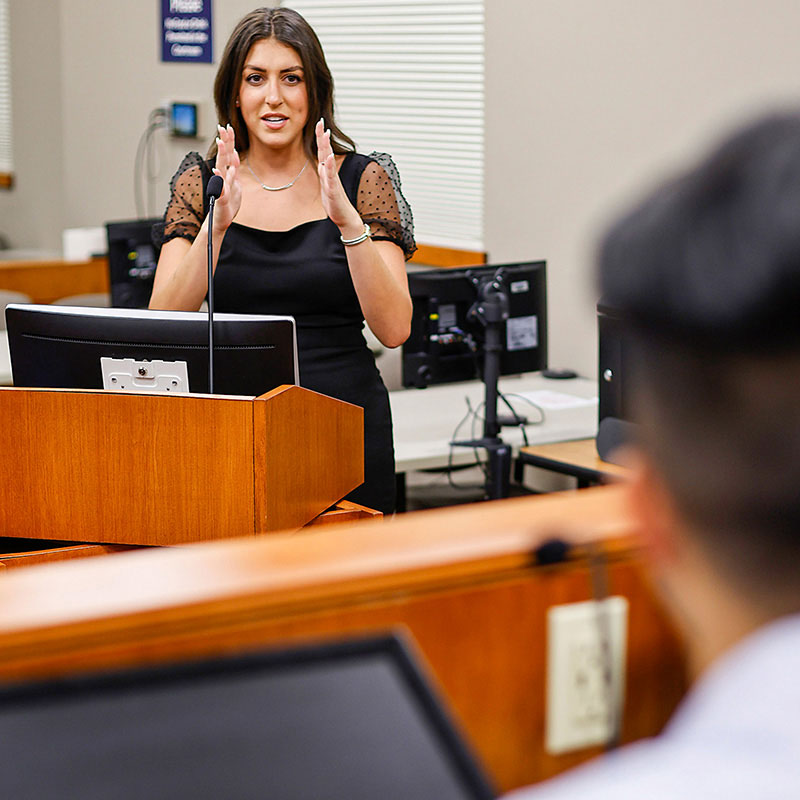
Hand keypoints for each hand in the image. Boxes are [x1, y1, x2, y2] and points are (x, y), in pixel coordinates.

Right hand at [210, 124, 241, 231]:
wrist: (220, 220)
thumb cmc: (227, 203)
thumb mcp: (234, 185)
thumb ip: (233, 170)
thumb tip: (235, 154)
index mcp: (228, 174)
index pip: (229, 154)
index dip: (229, 141)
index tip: (227, 126)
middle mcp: (223, 178)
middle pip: (224, 157)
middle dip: (224, 142)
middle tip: (222, 127)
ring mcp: (221, 187)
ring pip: (222, 168)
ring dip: (222, 155)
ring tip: (221, 142)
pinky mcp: (221, 199)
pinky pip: (221, 188)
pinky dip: (220, 179)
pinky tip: (220, 171)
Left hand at [316, 118, 361, 233]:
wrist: (344, 217)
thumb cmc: (335, 203)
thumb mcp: (326, 186)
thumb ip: (324, 174)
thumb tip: (323, 163)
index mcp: (327, 172)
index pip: (323, 151)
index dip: (321, 137)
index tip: (319, 124)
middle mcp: (330, 173)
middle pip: (325, 151)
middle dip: (323, 136)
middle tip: (321, 122)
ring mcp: (332, 180)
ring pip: (328, 161)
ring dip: (326, 147)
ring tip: (325, 134)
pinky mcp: (333, 189)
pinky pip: (330, 176)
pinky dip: (329, 166)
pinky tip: (328, 157)